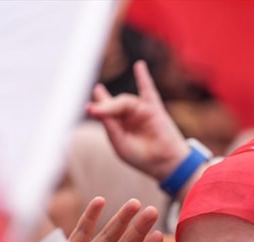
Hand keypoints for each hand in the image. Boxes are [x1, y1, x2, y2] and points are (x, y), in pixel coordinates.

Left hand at [86, 60, 189, 181]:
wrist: (164, 162)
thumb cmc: (141, 156)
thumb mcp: (120, 143)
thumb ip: (109, 125)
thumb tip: (95, 109)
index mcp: (118, 126)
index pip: (104, 112)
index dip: (96, 107)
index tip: (89, 107)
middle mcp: (128, 116)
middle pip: (112, 105)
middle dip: (104, 106)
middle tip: (92, 109)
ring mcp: (140, 110)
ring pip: (124, 101)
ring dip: (114, 104)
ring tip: (106, 102)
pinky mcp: (153, 108)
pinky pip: (148, 90)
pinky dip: (143, 78)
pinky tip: (139, 66)